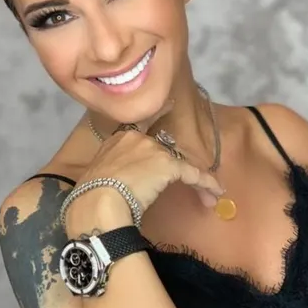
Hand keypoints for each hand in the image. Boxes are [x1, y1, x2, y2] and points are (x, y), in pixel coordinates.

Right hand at [65, 101, 223, 234]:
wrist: (97, 201)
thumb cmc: (92, 194)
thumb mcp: (98, 175)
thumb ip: (113, 172)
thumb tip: (119, 184)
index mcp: (118, 139)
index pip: (141, 126)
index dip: (157, 116)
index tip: (170, 106)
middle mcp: (137, 138)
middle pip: (165, 149)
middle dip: (177, 167)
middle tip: (193, 179)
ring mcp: (153, 150)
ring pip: (181, 163)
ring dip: (196, 180)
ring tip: (208, 195)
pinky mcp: (168, 164)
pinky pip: (193, 173)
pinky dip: (206, 183)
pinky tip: (215, 192)